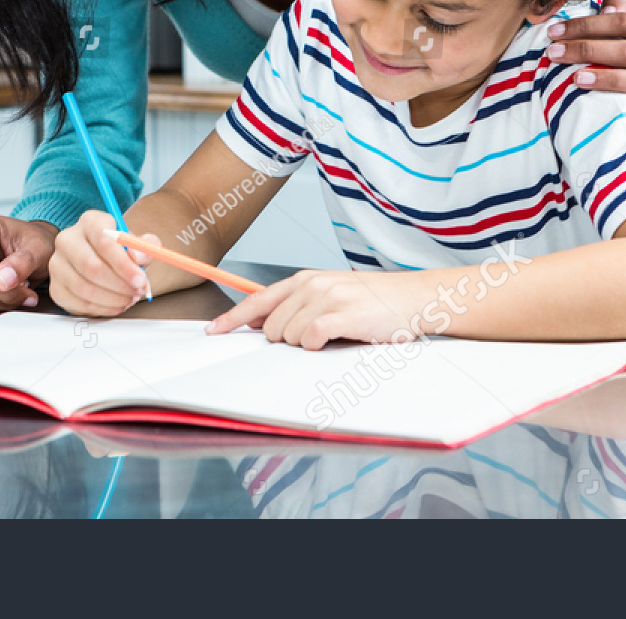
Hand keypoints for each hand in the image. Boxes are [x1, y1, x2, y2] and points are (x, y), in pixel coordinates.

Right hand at [47, 210, 154, 316]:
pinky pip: (78, 303)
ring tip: (129, 299)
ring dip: (112, 299)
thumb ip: (145, 246)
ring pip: (84, 288)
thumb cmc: (118, 251)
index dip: (123, 263)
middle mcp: (67, 239)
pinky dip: (102, 308)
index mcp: (89, 221)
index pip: (103, 240)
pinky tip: (116, 304)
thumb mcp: (136, 244)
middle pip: (91, 266)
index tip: (140, 280)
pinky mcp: (55, 287)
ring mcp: (57, 264)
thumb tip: (139, 256)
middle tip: (136, 293)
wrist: (98, 260)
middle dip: (119, 285)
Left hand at [207, 270, 420, 349]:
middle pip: (271, 328)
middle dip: (286, 341)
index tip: (212, 331)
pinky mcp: (343, 315)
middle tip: (317, 337)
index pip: (256, 300)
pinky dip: (319, 345)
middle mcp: (310, 285)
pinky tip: (337, 338)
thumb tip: (259, 323)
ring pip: (290, 337)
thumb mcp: (328, 294)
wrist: (413, 298)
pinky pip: (311, 339)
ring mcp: (327, 298)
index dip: (231, 318)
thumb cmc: (370, 302)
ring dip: (308, 345)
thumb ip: (295, 306)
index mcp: (303, 280)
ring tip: (335, 335)